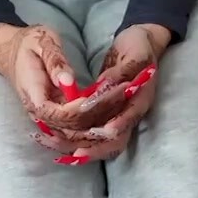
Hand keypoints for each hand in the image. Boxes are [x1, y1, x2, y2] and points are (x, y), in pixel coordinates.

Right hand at [0, 23, 153, 164]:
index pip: (59, 114)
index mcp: (33, 95)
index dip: (82, 109)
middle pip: (71, 128)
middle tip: (125, 92)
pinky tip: (116, 109)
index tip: (104, 94)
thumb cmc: (29, 43)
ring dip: (101, 122)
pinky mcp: (56, 114)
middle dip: (99, 114)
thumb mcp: (42, 42)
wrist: (12, 51)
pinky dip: (95, 122)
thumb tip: (68, 82)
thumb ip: (55, 62)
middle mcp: (39, 112)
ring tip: (125, 99)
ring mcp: (47, 116)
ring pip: (75, 133)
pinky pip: (75, 127)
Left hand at [66, 23, 165, 160]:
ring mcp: (118, 116)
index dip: (117, 125)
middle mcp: (130, 113)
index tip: (101, 131)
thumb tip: (104, 86)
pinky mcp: (105, 115)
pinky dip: (74, 138)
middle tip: (72, 152)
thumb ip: (122, 72)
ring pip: (100, 142)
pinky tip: (55, 138)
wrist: (139, 45)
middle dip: (93, 148)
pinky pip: (90, 133)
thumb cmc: (139, 47)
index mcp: (142, 98)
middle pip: (115, 141)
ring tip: (55, 143)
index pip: (130, 118)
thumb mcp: (136, 54)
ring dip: (78, 145)